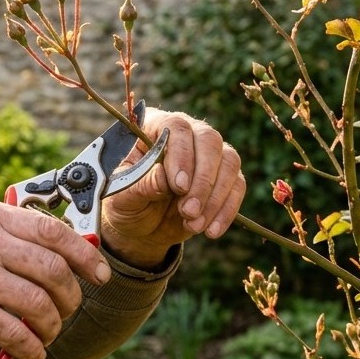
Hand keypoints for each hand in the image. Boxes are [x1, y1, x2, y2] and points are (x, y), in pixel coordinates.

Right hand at [0, 198, 109, 358]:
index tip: (98, 274)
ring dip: (52, 326)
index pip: (52, 231)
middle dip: (71, 297)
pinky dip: (31, 347)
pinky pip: (15, 332)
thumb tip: (47, 250)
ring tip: (47, 334)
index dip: (84, 255)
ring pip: (40, 303)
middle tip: (68, 311)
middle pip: (54, 270)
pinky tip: (32, 351)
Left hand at [100, 110, 245, 267]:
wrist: (142, 225)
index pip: (176, 128)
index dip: (181, 155)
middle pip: (208, 140)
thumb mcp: (122, 198)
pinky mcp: (225, 177)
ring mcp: (209, 154)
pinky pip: (237, 186)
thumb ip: (139, 186)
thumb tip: (162, 176)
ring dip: (214, 197)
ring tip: (193, 224)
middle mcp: (187, 134)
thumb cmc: (126, 203)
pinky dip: (227, 210)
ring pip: (228, 162)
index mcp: (154, 127)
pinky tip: (211, 231)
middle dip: (202, 180)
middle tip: (188, 211)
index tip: (178, 187)